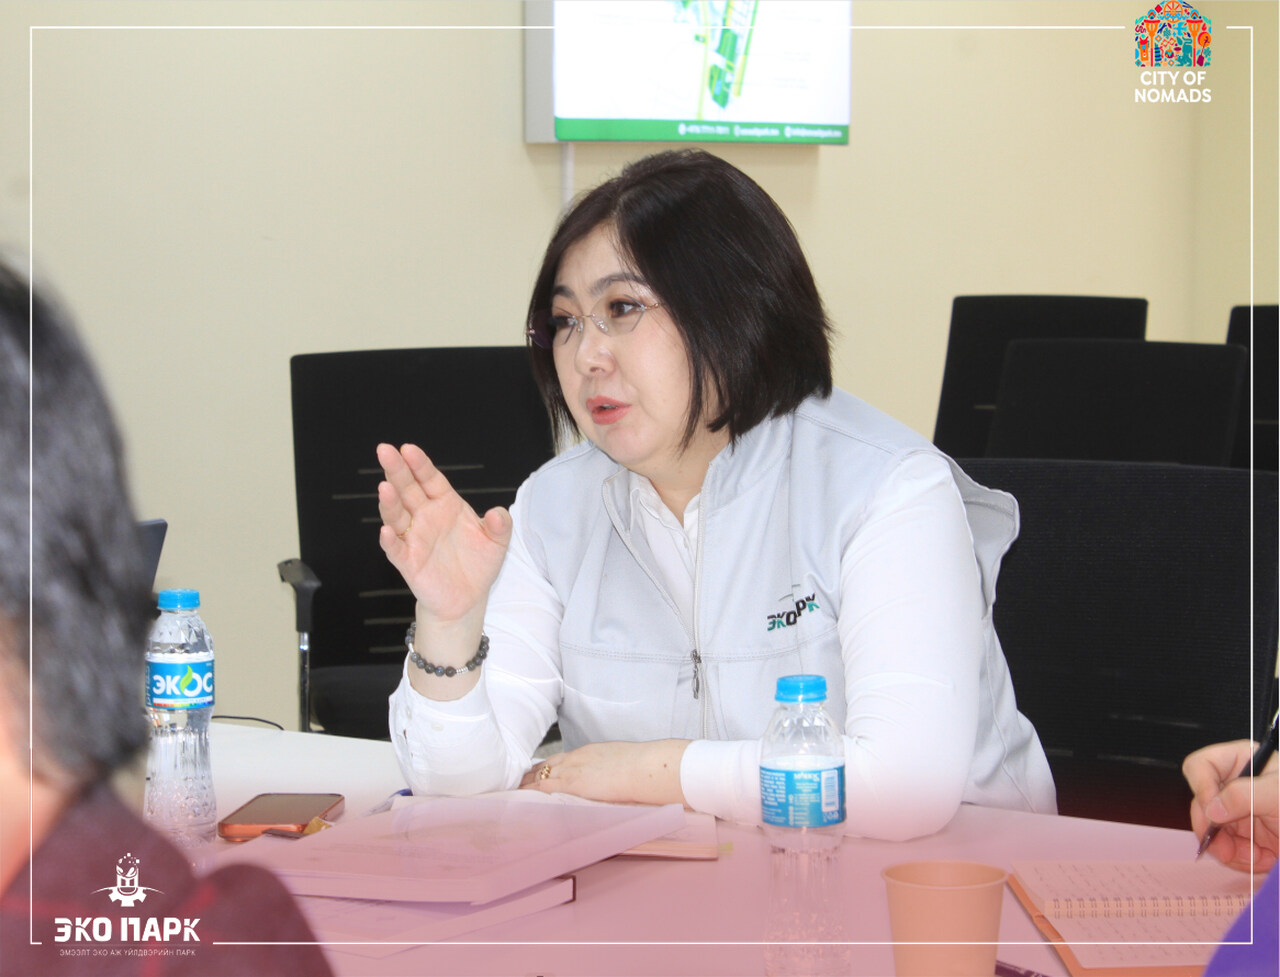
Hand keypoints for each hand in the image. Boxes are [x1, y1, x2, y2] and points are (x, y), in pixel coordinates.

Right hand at [376, 442, 511, 624]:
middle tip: (384, 451)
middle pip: (408, 490)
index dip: (420, 465)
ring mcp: (415, 538)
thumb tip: (497, 512)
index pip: (430, 479)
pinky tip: (386, 531)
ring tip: (385, 488)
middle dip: (396, 471)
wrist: (468, 597)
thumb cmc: (478, 563)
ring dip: (390, 503)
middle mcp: (426, 517)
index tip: (408, 448)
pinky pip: (396, 549)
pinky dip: (390, 541)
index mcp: (446, 505)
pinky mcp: (409, 562)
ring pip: (397, 516)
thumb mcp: (497, 541)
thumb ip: (500, 524)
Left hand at [519, 740, 690, 806]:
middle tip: (517, 780)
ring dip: (527, 782)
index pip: (559, 759)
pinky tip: (522, 797)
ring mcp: (572, 771)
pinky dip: (532, 791)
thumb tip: (609, 775)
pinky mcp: (572, 784)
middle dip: (531, 773)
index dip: (546, 766)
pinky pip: (545, 786)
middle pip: (546, 765)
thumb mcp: (618, 760)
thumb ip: (607, 767)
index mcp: (587, 753)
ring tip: (513, 789)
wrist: (642, 767)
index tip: (536, 771)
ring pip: (541, 775)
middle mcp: (575, 759)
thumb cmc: (638, 765)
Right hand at [1183, 740, 1278, 872]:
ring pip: (1211, 831)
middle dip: (1214, 828)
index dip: (1201, 787)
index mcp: (1245, 762)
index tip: (1214, 811)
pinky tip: (1261, 860)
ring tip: (1253, 857)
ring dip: (1228, 849)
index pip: (1202, 765)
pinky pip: (1226, 849)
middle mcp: (1239, 787)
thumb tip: (1212, 808)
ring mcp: (1242, 814)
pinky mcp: (1248, 838)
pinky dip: (1239, 859)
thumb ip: (1245, 795)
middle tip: (1223, 846)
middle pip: (1202, 803)